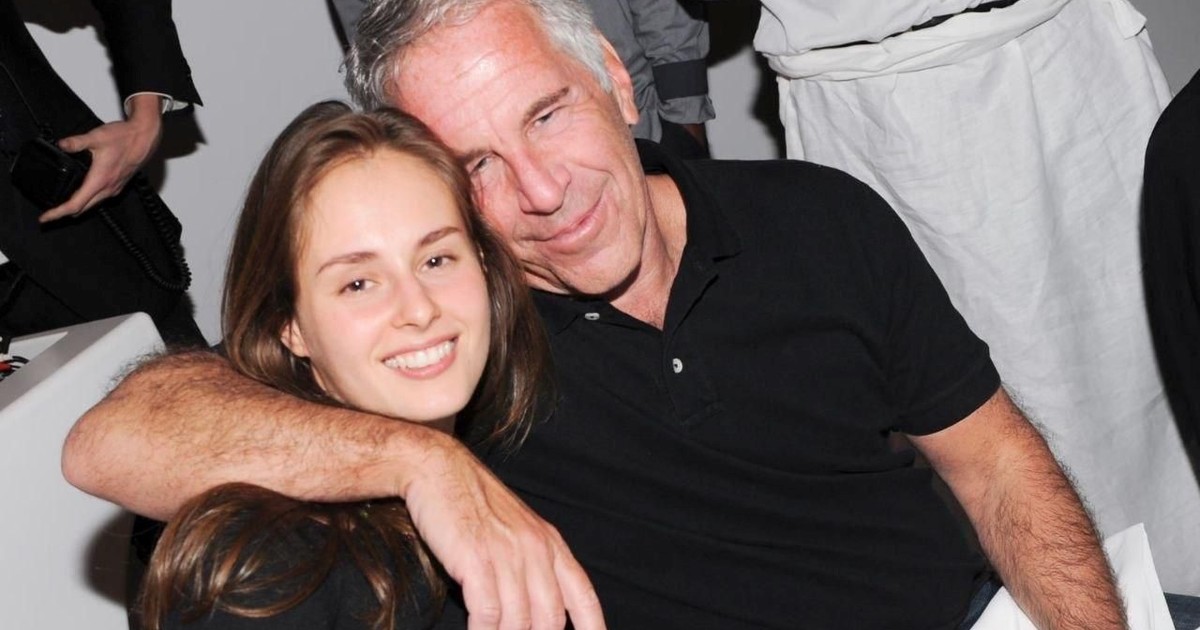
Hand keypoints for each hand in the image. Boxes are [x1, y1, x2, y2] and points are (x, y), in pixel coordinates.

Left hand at [40, 93, 162, 221]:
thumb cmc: (125, 139)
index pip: (75, 205)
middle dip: (64, 214)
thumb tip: (61, 145)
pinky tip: (82, 193)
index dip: (58, 213)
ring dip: (77, 208)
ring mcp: (114, 189)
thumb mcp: (96, 137)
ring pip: (92, 205)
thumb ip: (76, 142)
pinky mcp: (118, 185)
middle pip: (82, 209)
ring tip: (62, 206)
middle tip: (48, 214)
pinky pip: (100, 199)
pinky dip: (88, 201)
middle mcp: (108, 189)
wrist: (145, 138)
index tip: (45, 217)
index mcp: (100, 180)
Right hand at [402, 432, 604, 629]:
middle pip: (550, 620)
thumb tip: (538, 610)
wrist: (439, 469)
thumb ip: (532, 565)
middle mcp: (536, 549)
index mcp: (551, 543)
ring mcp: (508, 554)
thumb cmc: (473, 504)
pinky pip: (488, 613)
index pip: (582, 595)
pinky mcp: (477, 559)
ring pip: (519, 622)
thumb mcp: (516, 529)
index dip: (592, 628)